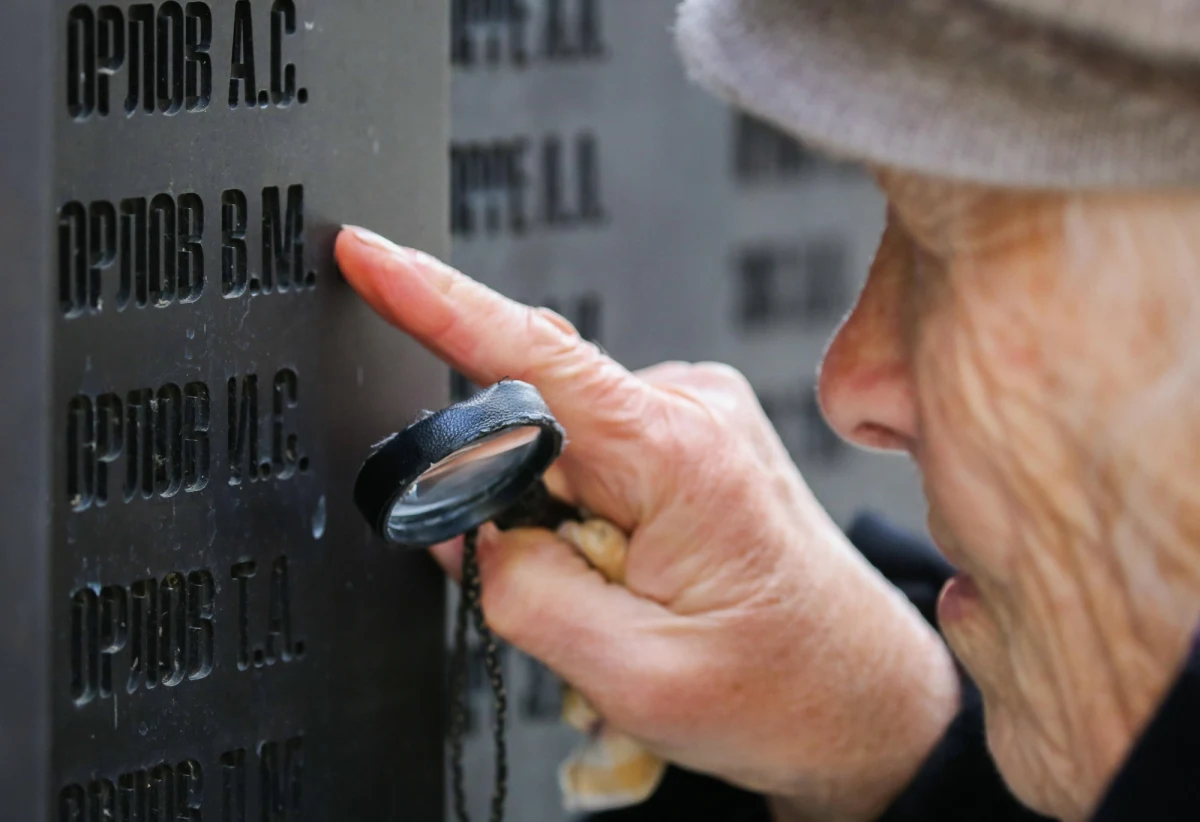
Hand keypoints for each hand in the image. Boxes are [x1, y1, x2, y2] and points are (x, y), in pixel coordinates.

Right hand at [335, 226, 960, 821]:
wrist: (862, 697)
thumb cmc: (782, 688)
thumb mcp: (632, 673)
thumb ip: (524, 592)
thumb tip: (474, 530)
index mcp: (677, 453)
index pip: (527, 355)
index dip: (431, 299)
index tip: (366, 252)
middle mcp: (689, 410)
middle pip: (527, 418)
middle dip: (507, 504)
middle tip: (574, 596)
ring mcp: (695, 415)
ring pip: (556, 447)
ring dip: (555, 521)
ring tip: (628, 594)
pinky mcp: (693, 434)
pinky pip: (591, 454)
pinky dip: (582, 511)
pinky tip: (634, 567)